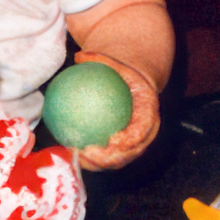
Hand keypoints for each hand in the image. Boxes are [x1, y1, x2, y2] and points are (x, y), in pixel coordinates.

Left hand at [71, 50, 159, 171]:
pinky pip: (107, 157)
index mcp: (148, 113)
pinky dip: (91, 159)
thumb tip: (79, 56)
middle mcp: (144, 134)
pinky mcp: (121, 150)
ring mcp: (133, 145)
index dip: (129, 139)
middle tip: (87, 152)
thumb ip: (101, 60)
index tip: (112, 139)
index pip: (142, 130)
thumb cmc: (124, 75)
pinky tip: (70, 153)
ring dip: (97, 164)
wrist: (135, 87)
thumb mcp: (117, 65)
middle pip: (130, 153)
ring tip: (76, 157)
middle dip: (109, 158)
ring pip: (117, 160)